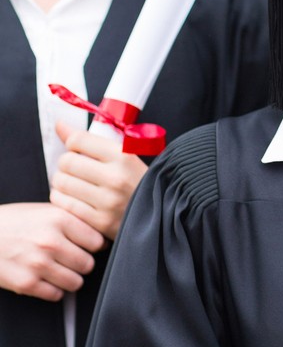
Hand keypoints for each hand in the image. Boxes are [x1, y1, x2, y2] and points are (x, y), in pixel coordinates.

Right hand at [0, 201, 104, 299]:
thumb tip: (100, 233)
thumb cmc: (12, 222)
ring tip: (59, 270)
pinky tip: (45, 279)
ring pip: (76, 282)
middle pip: (88, 264)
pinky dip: (54, 290)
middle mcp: (51, 242)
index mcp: (58, 219)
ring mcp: (39, 264)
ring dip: (70, 278)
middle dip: (82, 263)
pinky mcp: (27, 283)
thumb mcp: (44, 210)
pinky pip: (56, 295)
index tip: (87, 246)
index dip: (93, 245)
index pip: (97, 241)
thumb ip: (72, 219)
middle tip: (72, 260)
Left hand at [50, 120, 146, 241]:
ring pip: (62, 184)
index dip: (72, 143)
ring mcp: (108, 201)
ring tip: (72, 183)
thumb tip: (59, 125)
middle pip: (67, 162)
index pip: (78, 140)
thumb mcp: (123, 154)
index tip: (76, 149)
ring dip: (61, 182)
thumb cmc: (136, 180)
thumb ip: (90, 140)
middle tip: (72, 168)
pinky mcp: (100, 222)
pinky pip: (64, 205)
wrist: (159, 212)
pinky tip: (73, 198)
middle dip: (65, 164)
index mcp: (123, 155)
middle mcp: (115, 177)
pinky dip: (62, 199)